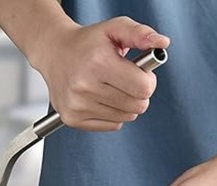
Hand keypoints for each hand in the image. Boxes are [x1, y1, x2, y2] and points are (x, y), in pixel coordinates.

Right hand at [29, 16, 169, 130]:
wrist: (54, 52)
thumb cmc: (87, 42)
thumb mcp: (115, 28)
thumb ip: (141, 34)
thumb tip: (162, 42)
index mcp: (98, 63)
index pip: (144, 88)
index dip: (148, 80)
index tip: (140, 72)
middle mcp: (84, 86)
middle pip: (138, 106)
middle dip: (138, 93)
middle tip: (125, 78)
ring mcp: (77, 105)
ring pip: (126, 117)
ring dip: (125, 104)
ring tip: (110, 86)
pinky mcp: (73, 119)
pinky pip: (112, 125)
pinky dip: (112, 114)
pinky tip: (101, 97)